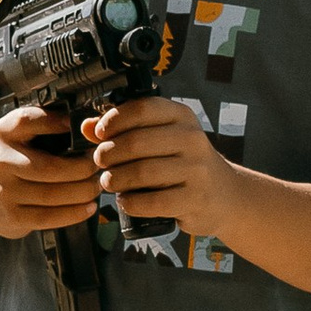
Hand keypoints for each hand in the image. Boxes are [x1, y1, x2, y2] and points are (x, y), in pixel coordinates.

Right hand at [0, 104, 101, 244]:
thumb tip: (92, 124)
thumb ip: (50, 126)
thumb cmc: (15, 162)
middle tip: (99, 166)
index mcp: (4, 133)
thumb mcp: (21, 137)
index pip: (30, 121)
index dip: (59, 123)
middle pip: (51, 167)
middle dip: (83, 168)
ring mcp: (4, 191)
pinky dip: (74, 213)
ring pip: (53, 195)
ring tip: (97, 186)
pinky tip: (89, 207)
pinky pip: (49, 217)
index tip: (85, 129)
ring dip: (83, 191)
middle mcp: (1, 161)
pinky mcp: (12, 216)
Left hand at [86, 94, 237, 236]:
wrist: (224, 194)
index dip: (114, 120)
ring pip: (142, 172)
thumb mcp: (161, 138)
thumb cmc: (183, 163)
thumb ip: (124, 130)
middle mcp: (192, 139)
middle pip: (137, 142)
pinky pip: (152, 201)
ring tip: (108, 182)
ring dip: (116, 179)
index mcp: (182, 116)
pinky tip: (125, 201)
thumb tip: (86, 127)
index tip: (99, 133)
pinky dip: (131, 202)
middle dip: (109, 153)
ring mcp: (196, 170)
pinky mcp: (194, 199)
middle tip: (100, 162)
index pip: (142, 109)